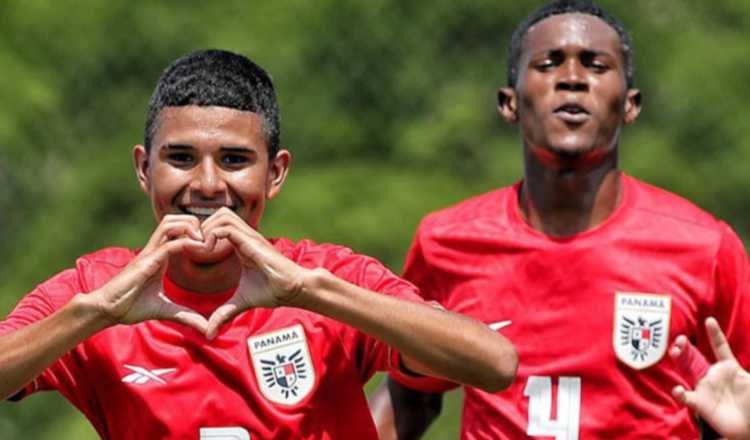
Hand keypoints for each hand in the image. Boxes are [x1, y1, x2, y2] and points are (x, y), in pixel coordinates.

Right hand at [94, 215, 209, 333]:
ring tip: (205, 243)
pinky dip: (186, 243)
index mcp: (161, 256)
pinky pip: (167, 245)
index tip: (214, 244)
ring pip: (169, 224)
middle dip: (195, 222)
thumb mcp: (166, 310)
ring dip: (190, 227)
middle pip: (175, 219)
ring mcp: (149, 253)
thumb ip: (187, 316)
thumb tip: (206, 329)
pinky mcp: (145, 262)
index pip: (179, 230)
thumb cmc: (131, 306)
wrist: (107, 310)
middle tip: (210, 240)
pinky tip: (200, 251)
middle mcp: (155, 250)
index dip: (197, 231)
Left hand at [200, 208, 310, 338]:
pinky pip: (227, 228)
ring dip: (207, 228)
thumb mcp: (241, 302)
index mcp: (241, 244)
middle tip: (194, 247)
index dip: (203, 233)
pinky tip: (208, 252)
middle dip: (202, 226)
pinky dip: (213, 235)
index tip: (192, 251)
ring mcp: (250, 236)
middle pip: (219, 213)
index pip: (219, 224)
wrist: (293, 289)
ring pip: (222, 215)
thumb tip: (209, 333)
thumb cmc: (272, 291)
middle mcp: (245, 236)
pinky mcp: (252, 242)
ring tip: (200, 248)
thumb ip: (223, 313)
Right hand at [671, 317, 749, 439]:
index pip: (720, 347)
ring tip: (675, 352)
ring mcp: (704, 388)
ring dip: (679, 360)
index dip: (715, 334)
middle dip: (686, 347)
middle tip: (680, 339)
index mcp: (728, 368)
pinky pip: (686, 396)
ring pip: (687, 370)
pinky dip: (680, 393)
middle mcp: (712, 375)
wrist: (748, 427)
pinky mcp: (699, 403)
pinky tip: (678, 389)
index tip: (710, 320)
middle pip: (696, 356)